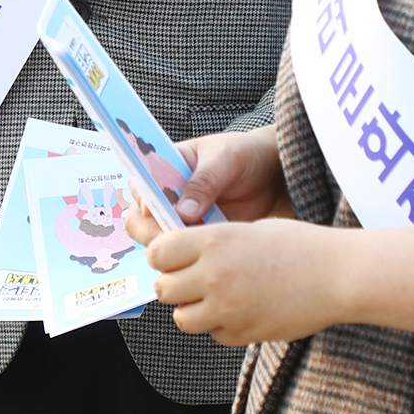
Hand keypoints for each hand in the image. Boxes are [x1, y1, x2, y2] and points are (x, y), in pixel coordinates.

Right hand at [123, 127, 289, 248]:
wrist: (274, 176)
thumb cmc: (245, 155)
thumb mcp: (225, 159)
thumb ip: (204, 182)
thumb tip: (183, 212)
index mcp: (165, 167)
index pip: (139, 184)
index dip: (142, 198)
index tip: (153, 209)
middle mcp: (166, 196)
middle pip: (139, 220)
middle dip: (152, 230)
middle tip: (175, 234)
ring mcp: (181, 220)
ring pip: (157, 242)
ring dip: (171, 248)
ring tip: (199, 242)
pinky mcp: (197, 239)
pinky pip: (183, 254)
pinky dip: (190, 258)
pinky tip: (209, 253)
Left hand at [144, 221, 413, 347]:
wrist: (338, 276)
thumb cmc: (298, 245)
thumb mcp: (248, 229)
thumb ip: (211, 244)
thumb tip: (179, 257)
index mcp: (213, 241)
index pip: (158, 253)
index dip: (162, 255)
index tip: (173, 256)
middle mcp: (213, 275)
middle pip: (163, 289)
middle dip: (174, 285)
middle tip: (192, 280)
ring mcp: (227, 308)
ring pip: (182, 319)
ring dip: (193, 309)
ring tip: (215, 298)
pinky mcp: (243, 334)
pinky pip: (214, 334)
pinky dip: (221, 326)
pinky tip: (243, 311)